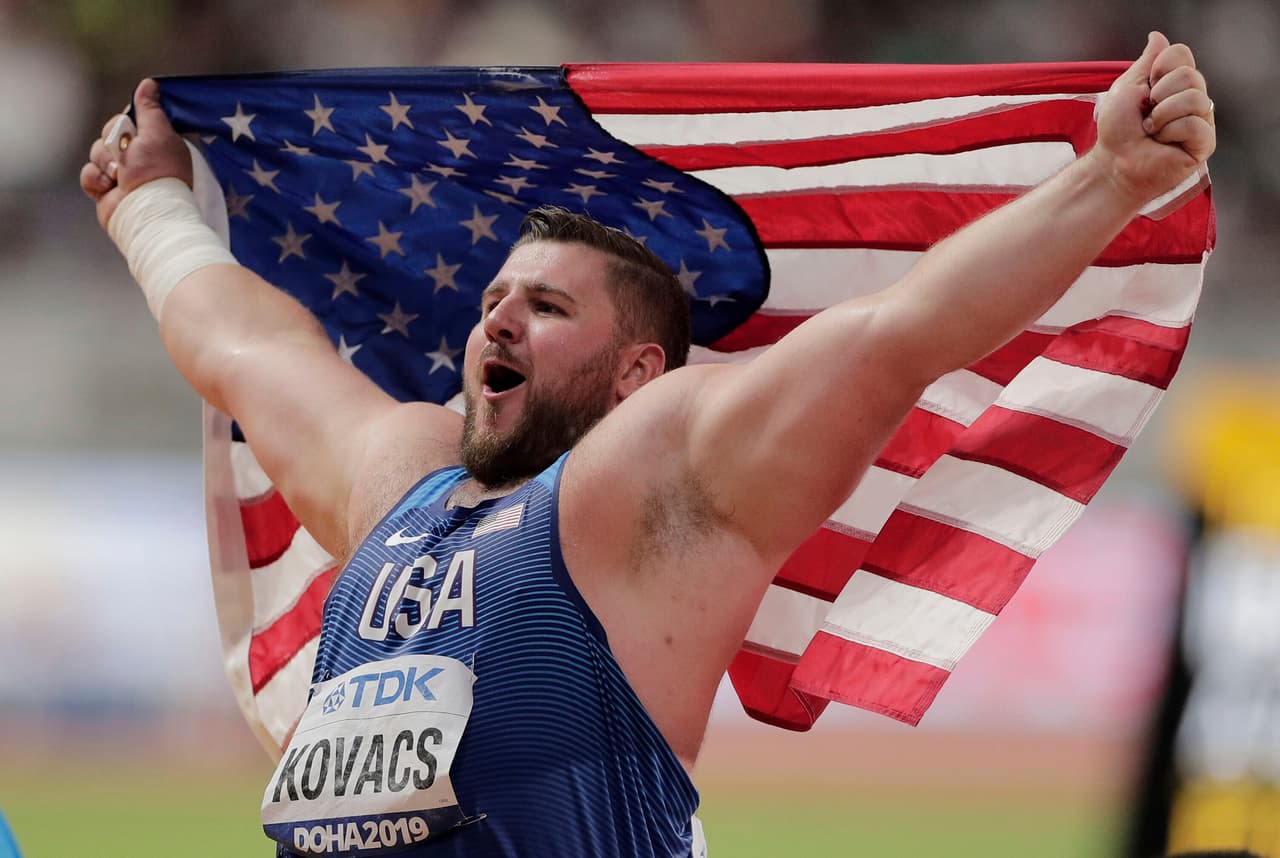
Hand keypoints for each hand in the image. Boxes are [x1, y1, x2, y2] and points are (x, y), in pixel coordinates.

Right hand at [79, 78, 192, 230]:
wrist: (145, 212)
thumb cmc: (158, 173)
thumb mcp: (157, 133)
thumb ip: (150, 109)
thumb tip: (149, 84)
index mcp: (155, 143)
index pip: (128, 121)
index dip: (123, 124)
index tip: (130, 129)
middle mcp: (139, 158)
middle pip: (108, 135)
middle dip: (112, 144)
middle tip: (126, 156)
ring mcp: (121, 175)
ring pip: (96, 153)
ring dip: (104, 163)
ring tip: (120, 177)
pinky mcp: (106, 190)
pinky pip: (88, 174)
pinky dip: (95, 179)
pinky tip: (108, 187)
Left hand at [1092, 31, 1215, 203]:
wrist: (1113, 163)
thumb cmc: (1117, 130)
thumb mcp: (1127, 87)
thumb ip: (1146, 61)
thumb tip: (1157, 37)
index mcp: (1176, 83)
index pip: (1182, 54)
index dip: (1158, 69)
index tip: (1144, 90)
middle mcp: (1192, 98)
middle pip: (1190, 75)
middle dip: (1159, 94)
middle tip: (1147, 113)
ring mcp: (1201, 120)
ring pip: (1195, 97)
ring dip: (1163, 114)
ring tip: (1152, 129)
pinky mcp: (1204, 143)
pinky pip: (1195, 123)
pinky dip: (1171, 131)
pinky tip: (1163, 142)